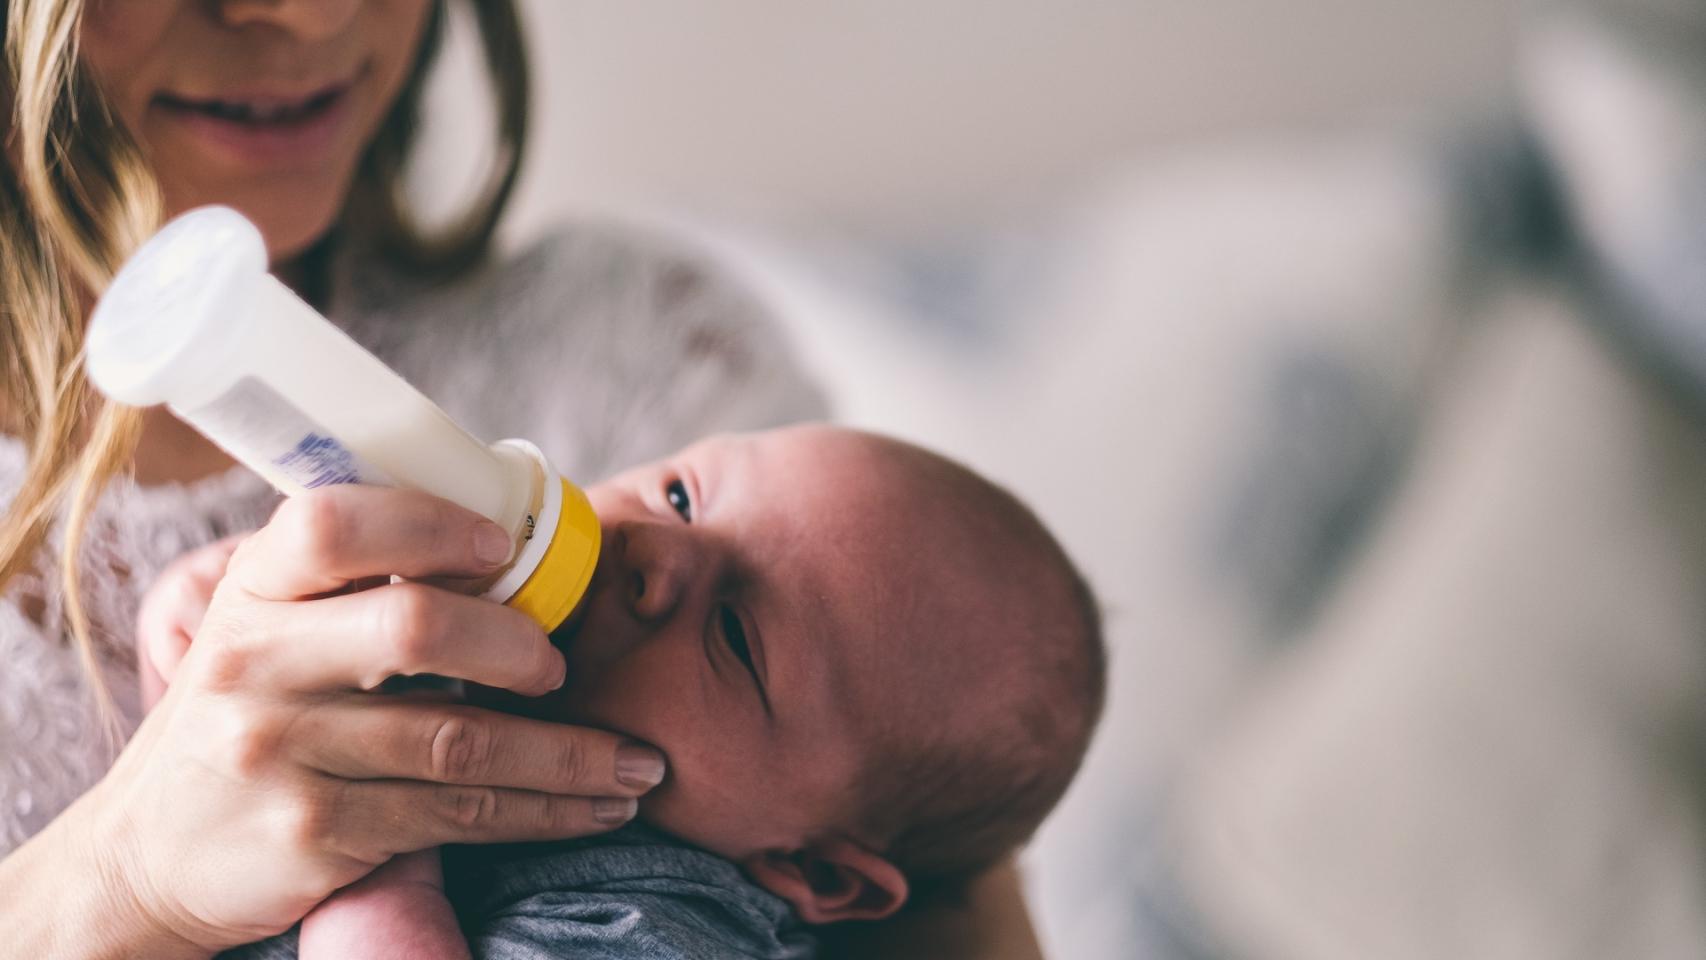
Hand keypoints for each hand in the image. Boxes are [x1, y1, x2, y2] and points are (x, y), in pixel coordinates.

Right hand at [77, 485, 664, 952]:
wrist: (147, 856)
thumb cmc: (243, 718)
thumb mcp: (264, 633)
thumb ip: (349, 588)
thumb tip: (500, 545)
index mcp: (253, 590)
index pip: (335, 524)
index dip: (432, 525)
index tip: (503, 548)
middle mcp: (256, 663)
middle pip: (415, 628)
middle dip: (517, 646)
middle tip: (562, 666)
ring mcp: (283, 752)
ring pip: (460, 739)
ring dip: (571, 754)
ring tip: (637, 762)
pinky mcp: (317, 832)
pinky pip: (458, 814)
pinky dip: (544, 811)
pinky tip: (595, 806)